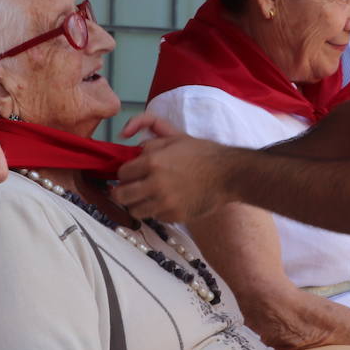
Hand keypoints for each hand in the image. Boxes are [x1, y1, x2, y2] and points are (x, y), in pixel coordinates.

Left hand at [112, 113, 233, 220]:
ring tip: (145, 197)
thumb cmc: (202, 153)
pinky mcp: (174, 216)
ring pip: (134, 210)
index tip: (131, 174)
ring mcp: (165, 203)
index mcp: (153, 161)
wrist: (228, 174)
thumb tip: (126, 137)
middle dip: (122, 191)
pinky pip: (155, 217)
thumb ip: (149, 132)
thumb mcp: (175, 136)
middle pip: (121, 195)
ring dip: (137, 203)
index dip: (125, 173)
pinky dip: (156, 211)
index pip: (121, 173)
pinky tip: (165, 202)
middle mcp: (155, 184)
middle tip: (129, 189)